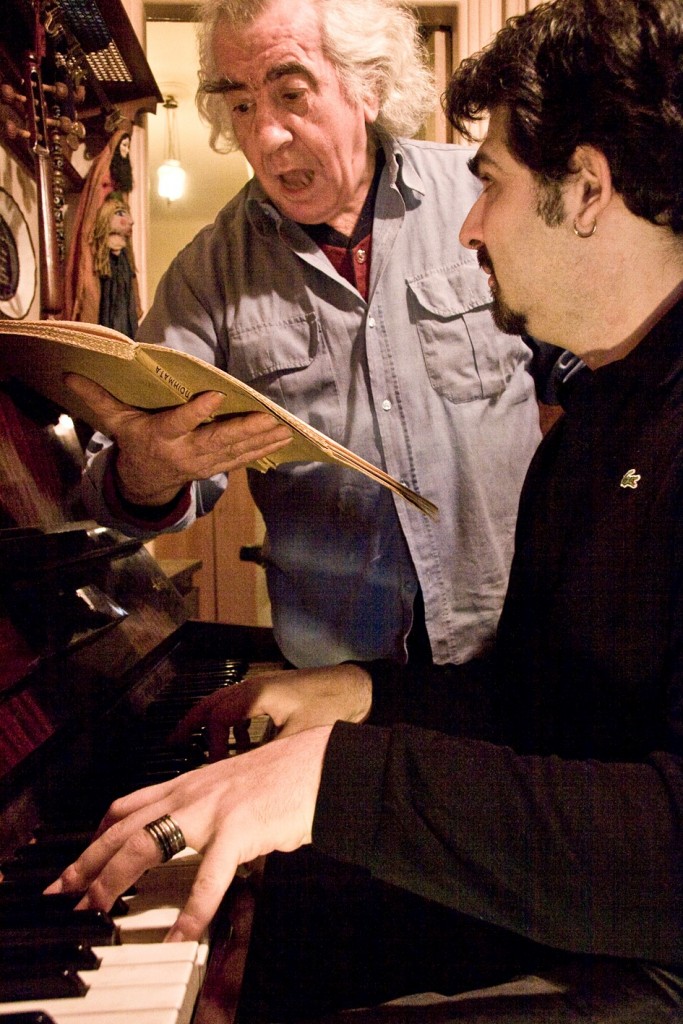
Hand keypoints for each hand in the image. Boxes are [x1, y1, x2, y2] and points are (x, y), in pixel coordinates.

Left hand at [45, 726, 331, 941]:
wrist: (320, 764)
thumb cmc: (283, 775)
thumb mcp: (231, 784)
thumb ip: (206, 805)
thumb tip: (190, 834)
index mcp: (189, 783)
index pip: (126, 807)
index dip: (96, 836)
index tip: (78, 862)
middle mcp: (191, 792)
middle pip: (122, 827)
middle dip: (87, 861)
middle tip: (64, 893)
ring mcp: (212, 810)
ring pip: (145, 843)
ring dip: (115, 879)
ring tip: (100, 909)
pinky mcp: (239, 830)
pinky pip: (207, 877)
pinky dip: (191, 911)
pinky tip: (181, 936)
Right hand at [65, 374, 292, 505]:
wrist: (145, 482)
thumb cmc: (134, 442)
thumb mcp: (115, 421)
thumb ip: (98, 398)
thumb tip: (69, 374)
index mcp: (161, 437)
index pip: (179, 423)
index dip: (196, 412)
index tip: (215, 396)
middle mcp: (186, 453)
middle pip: (217, 441)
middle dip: (245, 429)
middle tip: (269, 417)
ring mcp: (205, 463)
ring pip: (237, 451)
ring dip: (263, 440)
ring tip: (286, 427)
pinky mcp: (218, 467)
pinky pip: (244, 459)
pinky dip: (265, 450)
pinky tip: (284, 438)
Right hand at [171, 663, 372, 756]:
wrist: (360, 688)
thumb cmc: (332, 707)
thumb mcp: (298, 738)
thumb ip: (269, 759)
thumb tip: (246, 785)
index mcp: (256, 695)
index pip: (217, 719)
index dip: (212, 745)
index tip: (215, 767)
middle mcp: (254, 688)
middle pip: (210, 704)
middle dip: (190, 724)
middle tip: (171, 744)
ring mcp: (262, 689)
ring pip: (223, 704)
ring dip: (208, 723)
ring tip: (194, 745)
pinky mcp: (273, 695)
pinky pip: (239, 707)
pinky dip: (230, 724)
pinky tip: (238, 745)